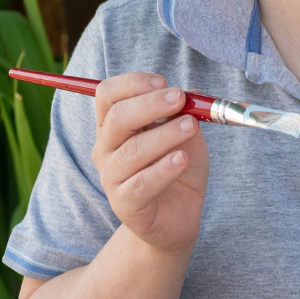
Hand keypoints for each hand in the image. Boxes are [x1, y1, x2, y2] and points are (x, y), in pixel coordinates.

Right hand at [92, 73, 209, 254]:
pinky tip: (182, 159)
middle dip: (150, 104)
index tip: (164, 81)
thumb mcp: (185, 134)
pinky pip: (142, 183)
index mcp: (114, 125)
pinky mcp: (125, 205)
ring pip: (132, 150)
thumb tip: (193, 92)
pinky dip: (164, 168)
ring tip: (191, 127)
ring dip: (165, 134)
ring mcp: (112, 178)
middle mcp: (105, 149)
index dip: (133, 83)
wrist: (178, 216)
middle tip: (180, 99)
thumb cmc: (177, 167)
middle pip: (117, 118)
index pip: (108, 94)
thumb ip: (184, 113)